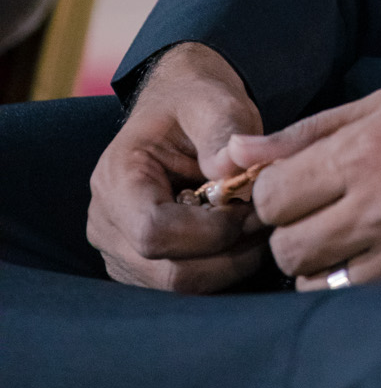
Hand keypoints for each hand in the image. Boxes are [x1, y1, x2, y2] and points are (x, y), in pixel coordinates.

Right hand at [87, 41, 266, 291]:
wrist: (180, 106)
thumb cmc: (195, 101)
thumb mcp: (214, 99)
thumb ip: (223, 129)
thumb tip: (230, 169)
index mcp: (117, 180)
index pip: (154, 234)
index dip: (211, 232)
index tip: (252, 206)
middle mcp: (107, 225)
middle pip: (168, 273)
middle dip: (228, 255)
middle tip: (266, 220)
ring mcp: (120, 252)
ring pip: (178, 288)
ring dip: (228, 265)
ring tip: (255, 224)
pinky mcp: (140, 268)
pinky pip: (183, 287)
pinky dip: (219, 269)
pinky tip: (238, 236)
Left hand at [231, 69, 380, 289]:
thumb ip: (307, 131)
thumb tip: (237, 152)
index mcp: (359, 150)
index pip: (270, 194)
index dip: (273, 195)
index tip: (296, 189)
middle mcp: (372, 200)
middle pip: (285, 245)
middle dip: (293, 232)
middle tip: (323, 215)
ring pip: (313, 280)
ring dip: (320, 264)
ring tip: (351, 238)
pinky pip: (355, 296)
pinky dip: (354, 282)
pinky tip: (377, 257)